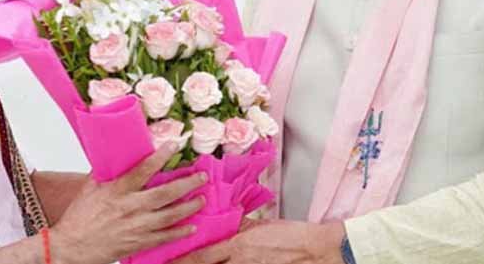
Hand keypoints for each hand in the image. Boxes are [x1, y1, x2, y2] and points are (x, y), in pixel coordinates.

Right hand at [50, 143, 206, 263]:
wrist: (71, 247)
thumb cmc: (78, 218)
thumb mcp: (89, 189)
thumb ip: (105, 172)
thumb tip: (114, 155)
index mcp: (118, 191)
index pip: (143, 170)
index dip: (160, 157)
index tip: (174, 145)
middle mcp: (131, 208)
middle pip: (165, 194)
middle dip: (187, 184)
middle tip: (202, 176)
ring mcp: (137, 227)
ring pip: (170, 215)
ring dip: (189, 207)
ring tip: (201, 199)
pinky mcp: (138, 243)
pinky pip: (164, 237)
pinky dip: (179, 232)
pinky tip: (190, 227)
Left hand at [170, 220, 344, 263]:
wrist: (316, 250)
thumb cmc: (291, 236)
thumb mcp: (261, 225)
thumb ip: (240, 226)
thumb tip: (226, 224)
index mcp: (237, 245)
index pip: (202, 256)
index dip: (182, 262)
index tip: (167, 263)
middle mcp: (239, 262)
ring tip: (195, 263)